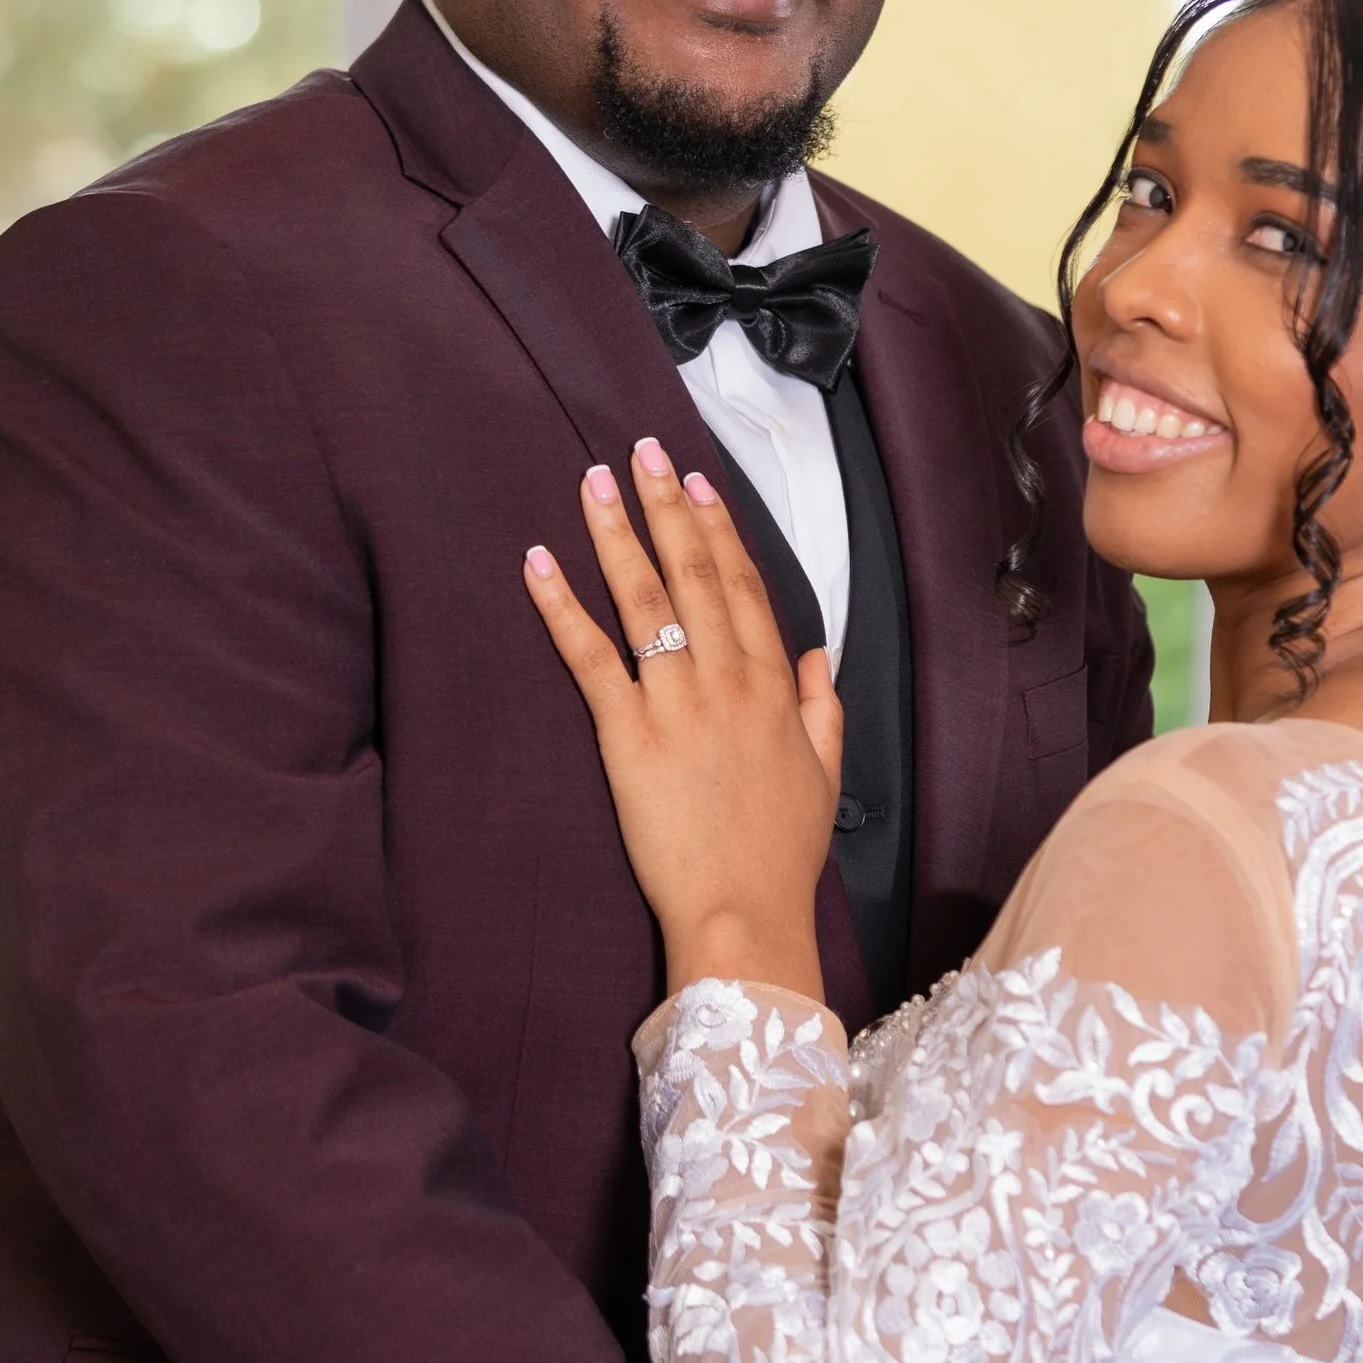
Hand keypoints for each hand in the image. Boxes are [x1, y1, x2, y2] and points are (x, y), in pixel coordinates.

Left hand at [524, 442, 840, 990]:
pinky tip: (538, 561)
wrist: (747, 913)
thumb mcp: (825, 776)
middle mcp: (728, 681)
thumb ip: (821, 708)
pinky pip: (590, 658)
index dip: (719, 528)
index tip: (697, 482)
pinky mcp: (629, 736)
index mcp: (772, 687)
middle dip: (666, 506)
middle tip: (641, 449)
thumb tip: (815, 658)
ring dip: (616, 533)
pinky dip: (561, 606)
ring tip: (594, 482)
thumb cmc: (781, 854)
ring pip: (645, 599)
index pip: (744, 585)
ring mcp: (677, 703)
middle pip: (695, 573)